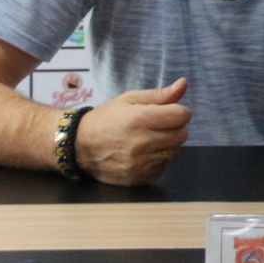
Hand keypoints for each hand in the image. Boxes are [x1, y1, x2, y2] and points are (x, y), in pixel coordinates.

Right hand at [74, 77, 192, 185]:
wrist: (80, 146)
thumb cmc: (107, 118)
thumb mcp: (130, 99)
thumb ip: (160, 94)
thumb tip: (184, 84)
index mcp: (139, 119)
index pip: (181, 116)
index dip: (181, 111)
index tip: (172, 111)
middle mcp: (141, 143)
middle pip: (181, 135)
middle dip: (175, 127)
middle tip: (160, 125)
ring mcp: (139, 164)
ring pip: (174, 152)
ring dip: (168, 144)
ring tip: (151, 138)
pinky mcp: (138, 178)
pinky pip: (163, 167)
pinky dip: (158, 159)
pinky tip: (144, 152)